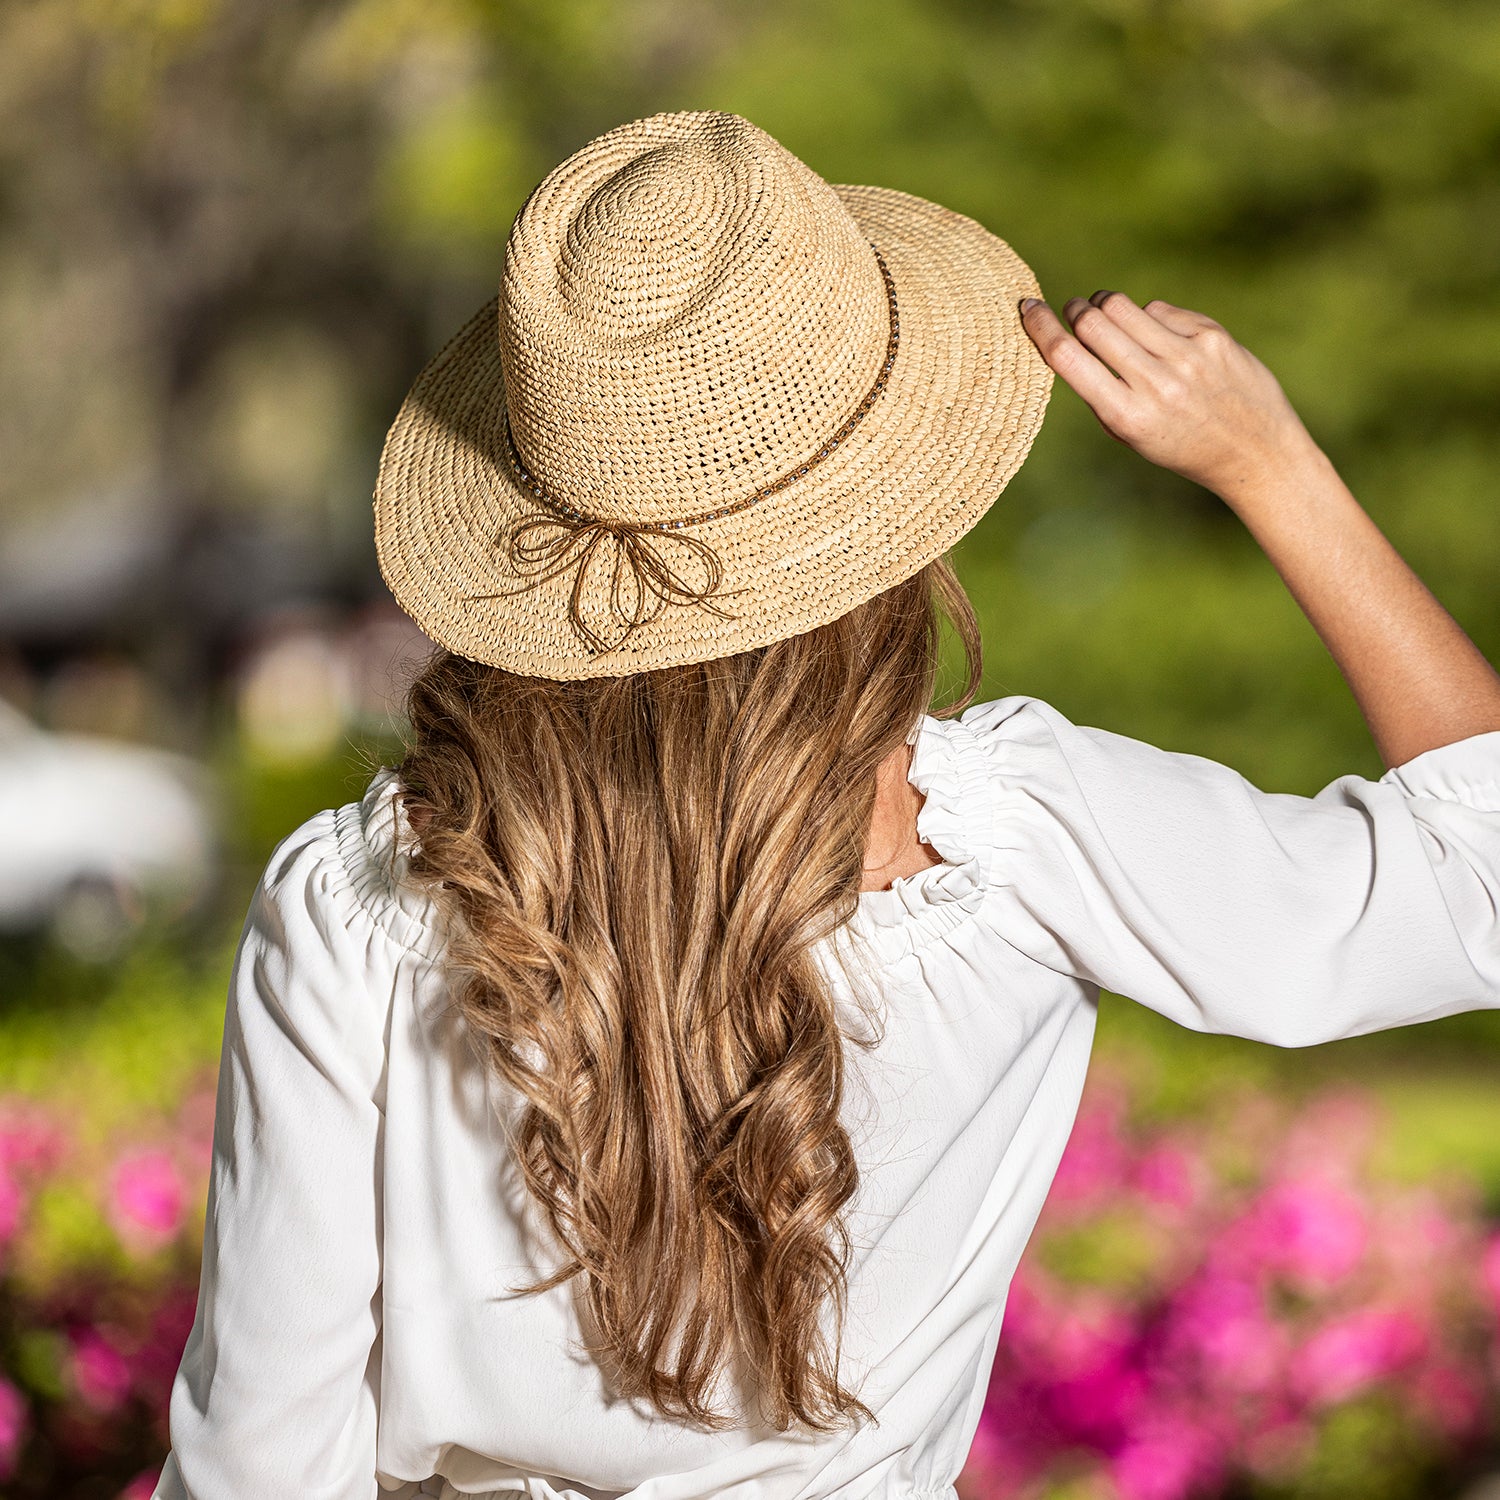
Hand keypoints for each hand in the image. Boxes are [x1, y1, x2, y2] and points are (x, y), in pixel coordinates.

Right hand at [1019, 290, 1321, 508]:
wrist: (1253, 451)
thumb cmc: (1179, 444)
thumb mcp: (1130, 433)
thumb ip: (1100, 390)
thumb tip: (1069, 335)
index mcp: (1126, 417)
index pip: (1068, 358)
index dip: (1040, 327)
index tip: (1027, 307)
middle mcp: (1156, 384)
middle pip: (1093, 322)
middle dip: (1075, 310)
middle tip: (1073, 310)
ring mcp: (1187, 356)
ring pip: (1124, 307)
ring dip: (1105, 304)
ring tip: (1107, 312)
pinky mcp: (1212, 336)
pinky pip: (1160, 310)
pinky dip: (1149, 318)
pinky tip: (1159, 336)